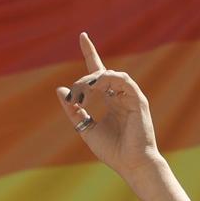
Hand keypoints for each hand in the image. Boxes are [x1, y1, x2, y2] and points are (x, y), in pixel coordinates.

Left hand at [56, 32, 161, 184]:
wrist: (131, 165)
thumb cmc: (112, 150)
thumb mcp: (85, 128)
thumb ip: (74, 110)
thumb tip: (61, 90)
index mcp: (110, 101)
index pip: (98, 73)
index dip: (89, 53)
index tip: (82, 36)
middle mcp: (120, 96)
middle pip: (100, 73)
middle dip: (84, 81)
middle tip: (75, 96)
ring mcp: (130, 96)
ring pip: (110, 75)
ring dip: (93, 81)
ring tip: (83, 94)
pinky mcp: (138, 100)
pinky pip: (123, 80)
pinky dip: (108, 80)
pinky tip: (97, 89)